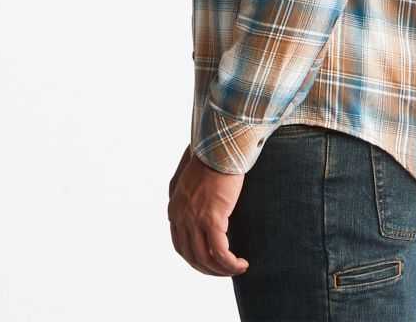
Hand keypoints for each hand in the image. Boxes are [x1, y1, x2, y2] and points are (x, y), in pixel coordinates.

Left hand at [168, 149, 249, 276]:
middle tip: (225, 270)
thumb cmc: (208, 154)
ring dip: (222, 270)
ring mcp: (194, 219)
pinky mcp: (212, 219)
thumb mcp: (188, 174)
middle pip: (191, 256)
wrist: (218, 144)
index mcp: (174, 209)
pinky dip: (230, 264)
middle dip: (208, 269)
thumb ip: (185, 188)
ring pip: (206, 259)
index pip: (180, 244)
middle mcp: (180, 217)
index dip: (196, 257)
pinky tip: (241, 264)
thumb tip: (187, 195)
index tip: (211, 261)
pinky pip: (220, 253)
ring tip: (237, 268)